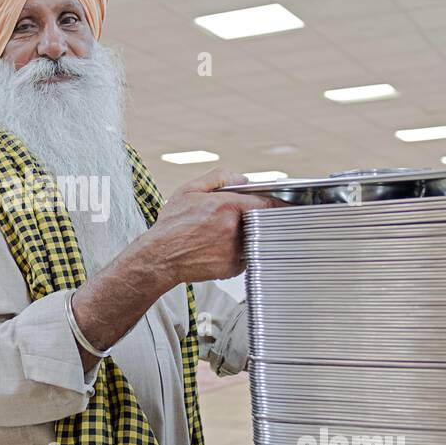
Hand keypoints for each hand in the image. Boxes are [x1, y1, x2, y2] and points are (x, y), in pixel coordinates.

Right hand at [145, 167, 283, 285]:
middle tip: (243, 221)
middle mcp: (234, 228)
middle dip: (257, 220)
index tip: (285, 205)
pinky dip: (238, 253)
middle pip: (262, 222)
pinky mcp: (232, 267)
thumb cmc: (171, 226)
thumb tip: (242, 178)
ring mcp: (235, 250)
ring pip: (254, 240)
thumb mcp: (189, 190)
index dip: (278, 204)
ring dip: (247, 237)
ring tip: (223, 236)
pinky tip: (218, 250)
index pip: (267, 203)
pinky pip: (245, 258)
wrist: (160, 257)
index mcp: (227, 206)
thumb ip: (218, 177)